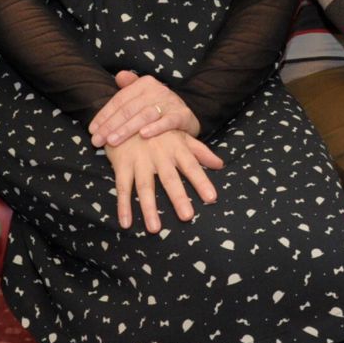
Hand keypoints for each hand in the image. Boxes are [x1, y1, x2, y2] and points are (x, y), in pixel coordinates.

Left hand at [89, 70, 198, 147]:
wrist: (187, 116)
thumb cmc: (159, 107)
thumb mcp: (143, 95)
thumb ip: (129, 86)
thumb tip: (118, 76)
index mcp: (144, 84)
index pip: (120, 100)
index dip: (104, 115)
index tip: (92, 130)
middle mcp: (157, 90)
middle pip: (129, 109)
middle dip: (111, 126)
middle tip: (98, 140)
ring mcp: (171, 102)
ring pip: (144, 115)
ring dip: (127, 129)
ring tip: (113, 141)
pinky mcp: (182, 115)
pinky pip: (168, 122)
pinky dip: (156, 128)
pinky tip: (143, 136)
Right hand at [105, 131, 222, 232]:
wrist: (126, 114)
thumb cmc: (158, 129)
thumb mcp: (180, 135)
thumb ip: (200, 151)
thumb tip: (220, 164)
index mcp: (176, 147)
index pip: (192, 166)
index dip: (201, 181)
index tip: (211, 198)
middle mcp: (159, 154)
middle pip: (169, 179)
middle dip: (178, 197)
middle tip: (187, 216)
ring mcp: (139, 159)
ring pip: (145, 186)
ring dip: (149, 208)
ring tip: (155, 228)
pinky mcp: (122, 164)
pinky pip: (122, 187)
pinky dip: (123, 205)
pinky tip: (126, 223)